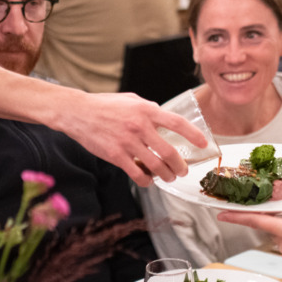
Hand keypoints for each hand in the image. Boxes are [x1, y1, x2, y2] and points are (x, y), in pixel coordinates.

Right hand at [51, 92, 206, 186]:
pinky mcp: (115, 155)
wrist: (78, 112)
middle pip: (169, 152)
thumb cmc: (104, 105)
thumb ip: (149, 109)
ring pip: (155, 166)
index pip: (177, 123)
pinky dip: (146, 181)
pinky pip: (137, 173)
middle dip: (180, 165)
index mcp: (146, 110)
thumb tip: (164, 118)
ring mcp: (128, 142)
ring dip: (166, 175)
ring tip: (169, 178)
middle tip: (183, 170)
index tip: (204, 144)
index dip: (193, 135)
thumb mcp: (131, 100)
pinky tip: (148, 181)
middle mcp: (140, 126)